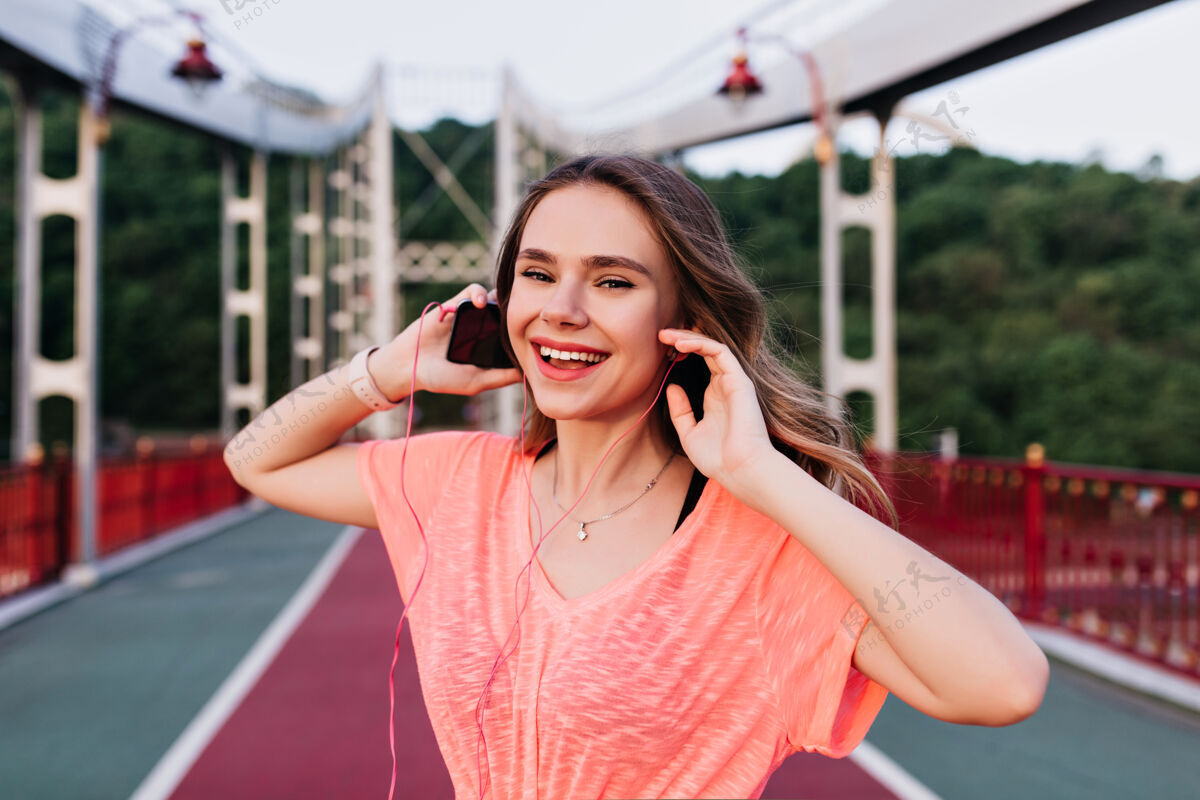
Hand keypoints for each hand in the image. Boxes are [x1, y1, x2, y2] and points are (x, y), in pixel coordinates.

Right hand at [375, 283, 522, 397]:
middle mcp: (483, 329)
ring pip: (495, 298)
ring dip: (502, 299)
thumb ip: (501, 377)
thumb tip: (529, 374)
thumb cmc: (442, 378)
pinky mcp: (455, 304)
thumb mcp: (476, 381)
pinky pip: (473, 290)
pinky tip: (480, 303)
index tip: (534, 332)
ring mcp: (470, 316)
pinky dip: (479, 292)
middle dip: (518, 311)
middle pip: (508, 313)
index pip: (515, 333)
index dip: (525, 330)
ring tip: (504, 308)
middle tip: (526, 314)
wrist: (410, 366)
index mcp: (491, 346)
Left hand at [658, 328, 775, 495]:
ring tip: (668, 335)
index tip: (661, 349)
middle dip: (683, 338)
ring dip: (690, 337)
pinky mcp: (739, 381)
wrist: (739, 470)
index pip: (701, 362)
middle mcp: (725, 386)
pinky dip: (702, 344)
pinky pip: (721, 352)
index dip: (683, 351)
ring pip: (713, 347)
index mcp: (716, 396)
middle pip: (706, 351)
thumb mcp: (689, 433)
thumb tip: (672, 386)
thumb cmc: (718, 459)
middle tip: (661, 334)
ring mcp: (733, 382)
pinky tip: (683, 344)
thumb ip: (680, 410)